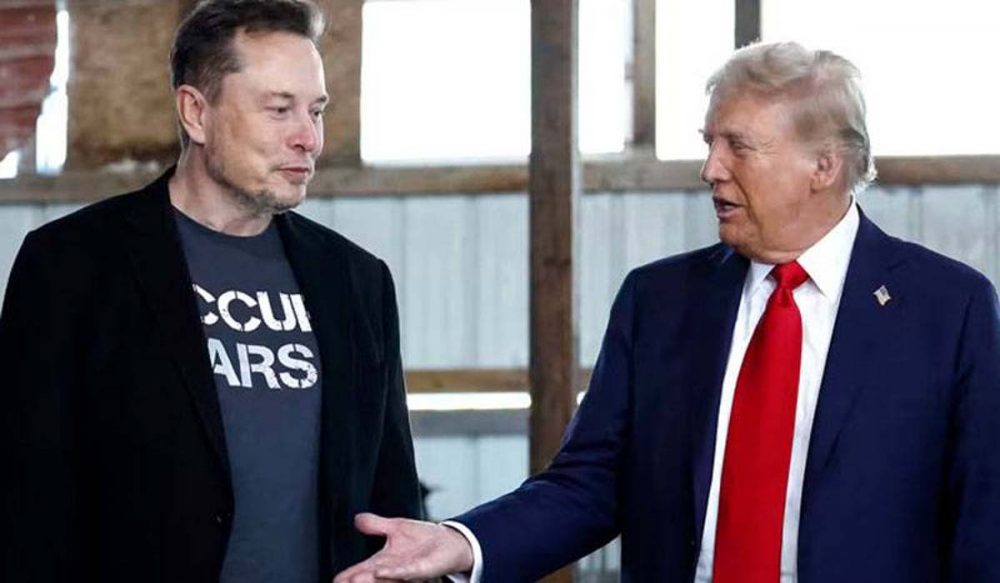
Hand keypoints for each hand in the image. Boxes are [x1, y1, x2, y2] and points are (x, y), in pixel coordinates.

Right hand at [333, 513, 474, 582]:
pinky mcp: (421, 569)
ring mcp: (406, 571)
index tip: (334, 579)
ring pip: (384, 579)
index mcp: (384, 560)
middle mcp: (392, 569)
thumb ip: (376, 525)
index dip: (346, 575)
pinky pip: (406, 572)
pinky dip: (393, 572)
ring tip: (353, 581)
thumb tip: (356, 519)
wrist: (450, 542)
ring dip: (368, 580)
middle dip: (354, 580)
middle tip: (340, 582)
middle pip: (368, 578)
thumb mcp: (396, 527)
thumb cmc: (424, 539)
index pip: (360, 570)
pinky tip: (380, 571)